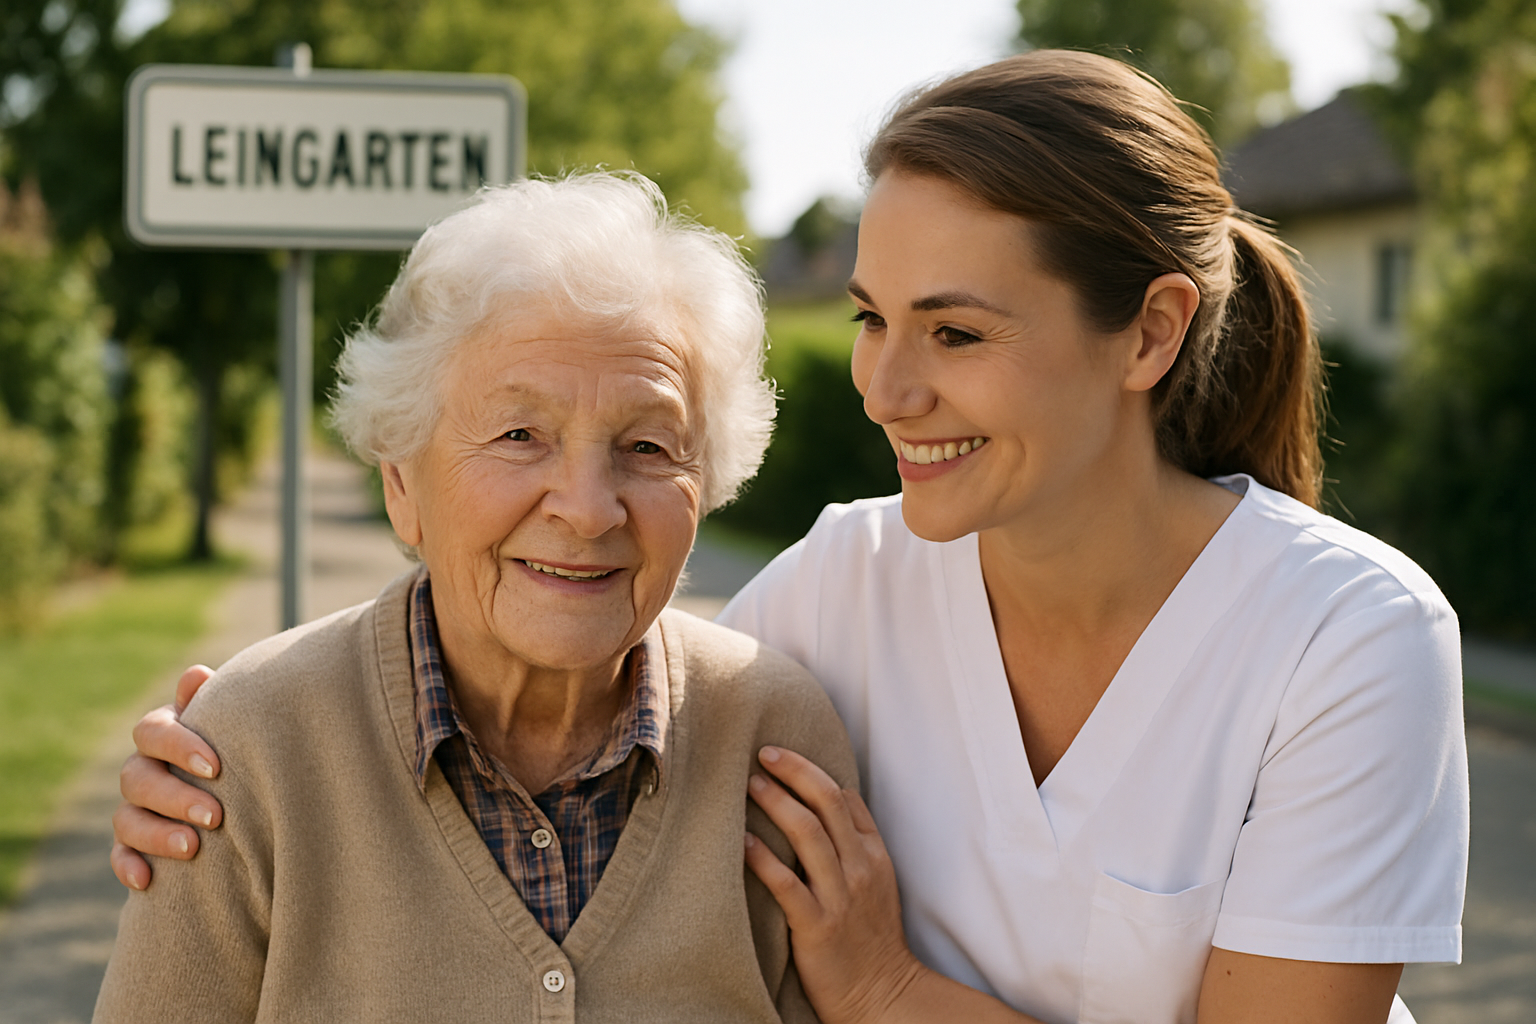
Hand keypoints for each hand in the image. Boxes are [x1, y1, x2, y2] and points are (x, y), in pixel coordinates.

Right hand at [110, 665, 222, 890]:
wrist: (243, 789)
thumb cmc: (242, 747)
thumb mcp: (234, 724)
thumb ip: (216, 701)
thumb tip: (197, 674)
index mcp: (164, 733)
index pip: (152, 731)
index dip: (179, 747)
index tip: (216, 767)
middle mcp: (142, 768)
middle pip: (137, 778)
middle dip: (175, 797)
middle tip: (215, 816)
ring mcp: (133, 807)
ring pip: (126, 819)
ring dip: (156, 834)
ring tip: (193, 847)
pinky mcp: (132, 844)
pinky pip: (118, 855)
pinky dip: (128, 866)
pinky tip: (147, 880)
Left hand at [744, 746, 926, 1023]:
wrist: (882, 994)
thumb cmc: (871, 937)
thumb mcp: (878, 882)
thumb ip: (858, 840)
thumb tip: (835, 795)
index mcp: (873, 855)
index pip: (846, 798)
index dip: (812, 769)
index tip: (781, 754)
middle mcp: (859, 869)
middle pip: (826, 803)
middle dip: (794, 771)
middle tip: (763, 753)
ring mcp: (839, 896)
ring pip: (807, 833)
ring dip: (776, 802)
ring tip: (750, 784)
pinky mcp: (817, 926)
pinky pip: (786, 884)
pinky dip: (762, 858)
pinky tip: (742, 840)